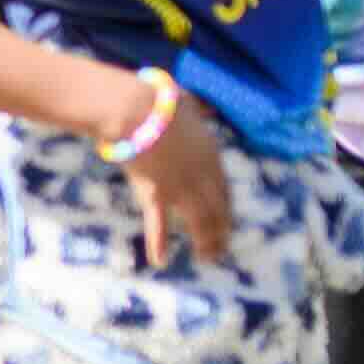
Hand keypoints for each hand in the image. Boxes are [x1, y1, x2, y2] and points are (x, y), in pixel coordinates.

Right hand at [128, 96, 231, 268]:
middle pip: (218, 210)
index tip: (226, 220)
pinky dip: (159, 244)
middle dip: (221, 231)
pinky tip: (161, 261)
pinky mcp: (155, 194)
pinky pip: (158, 224)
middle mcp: (202, 177)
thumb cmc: (159, 101)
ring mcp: (180, 188)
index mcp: (211, 155)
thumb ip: (195, 108)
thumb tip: (196, 103)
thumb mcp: (187, 102)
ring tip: (208, 258)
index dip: (226, 208)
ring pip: (200, 222)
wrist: (136, 111)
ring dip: (206, 242)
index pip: (224, 189)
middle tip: (222, 249)